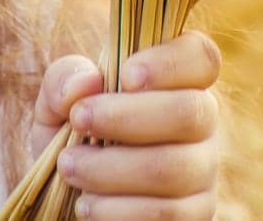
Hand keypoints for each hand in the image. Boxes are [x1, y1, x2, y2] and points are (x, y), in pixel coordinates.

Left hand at [30, 30, 222, 219]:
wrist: (70, 198)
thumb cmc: (76, 139)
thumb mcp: (58, 104)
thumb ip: (65, 79)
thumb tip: (86, 83)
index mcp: (180, 82)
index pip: (201, 58)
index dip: (170, 62)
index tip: (125, 76)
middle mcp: (202, 122)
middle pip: (190, 112)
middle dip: (126, 117)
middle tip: (79, 121)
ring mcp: (204, 169)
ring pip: (173, 167)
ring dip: (112, 169)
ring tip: (70, 168)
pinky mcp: (197, 212)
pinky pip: (167, 213)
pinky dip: (118, 211)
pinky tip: (88, 205)